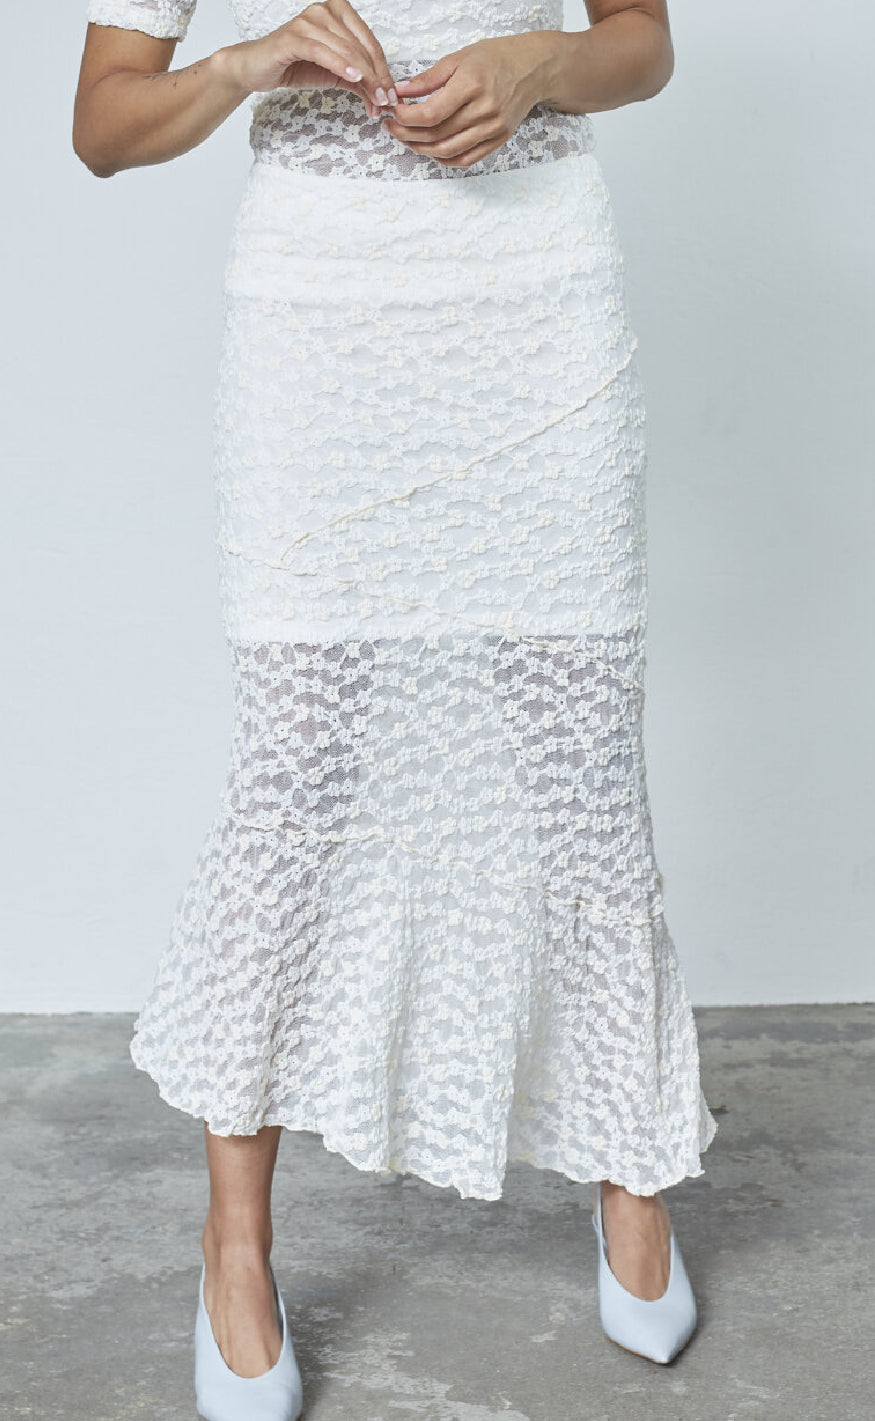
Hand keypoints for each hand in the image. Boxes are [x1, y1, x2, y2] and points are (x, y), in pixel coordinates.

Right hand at [217, 0, 398, 118]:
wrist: (259, 69)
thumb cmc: (296, 65)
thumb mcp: (335, 75)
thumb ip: (359, 82)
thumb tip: (382, 98)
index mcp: (338, 13)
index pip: (369, 42)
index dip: (384, 69)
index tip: (391, 93)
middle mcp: (324, 10)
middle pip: (361, 46)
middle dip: (377, 76)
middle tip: (385, 99)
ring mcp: (308, 21)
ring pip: (346, 49)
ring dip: (364, 76)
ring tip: (374, 98)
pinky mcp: (293, 37)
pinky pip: (323, 51)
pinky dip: (340, 65)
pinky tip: (353, 78)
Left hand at [382, 36, 542, 167]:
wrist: (532, 69)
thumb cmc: (496, 59)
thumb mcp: (459, 58)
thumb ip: (428, 79)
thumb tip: (401, 92)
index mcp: (471, 85)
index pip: (430, 114)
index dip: (407, 118)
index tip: (394, 113)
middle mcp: (483, 110)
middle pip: (436, 134)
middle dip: (408, 134)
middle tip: (393, 128)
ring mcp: (492, 128)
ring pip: (448, 150)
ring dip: (422, 149)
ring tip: (408, 139)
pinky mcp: (498, 140)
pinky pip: (466, 159)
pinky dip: (445, 159)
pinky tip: (431, 150)